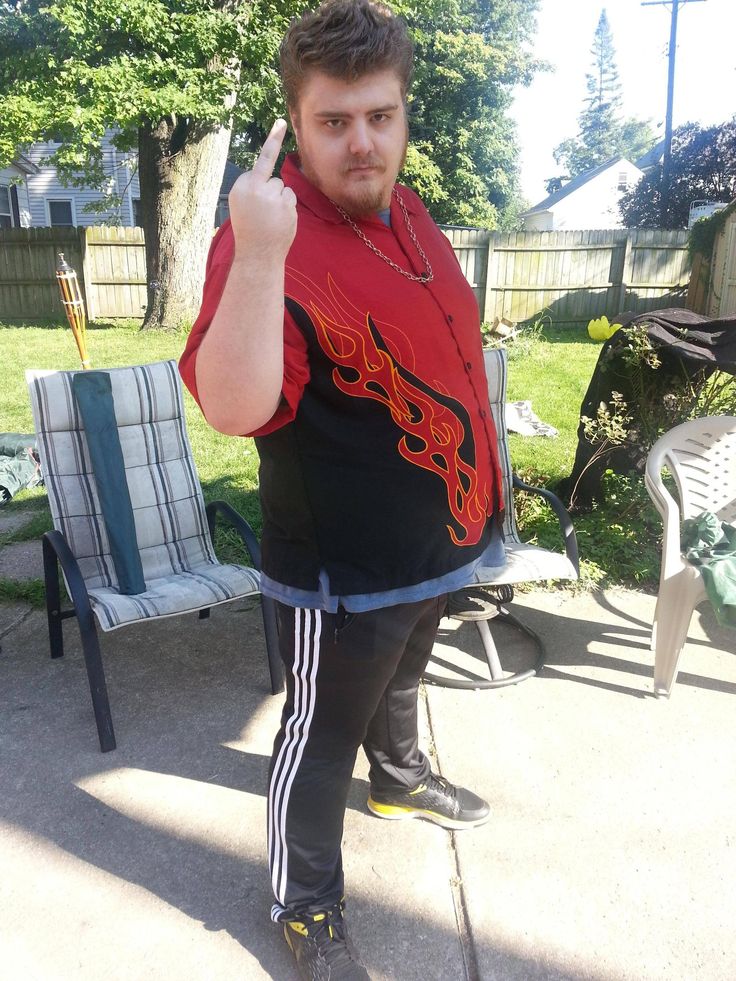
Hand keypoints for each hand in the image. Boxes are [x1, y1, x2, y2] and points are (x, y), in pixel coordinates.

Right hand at [228, 118, 296, 260]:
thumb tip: (272, 179)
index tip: (282, 122)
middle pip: (273, 179)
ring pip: (283, 188)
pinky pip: (290, 198)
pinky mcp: (286, 206)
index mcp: (242, 185)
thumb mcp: (242, 204)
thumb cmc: (248, 229)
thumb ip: (253, 187)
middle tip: (262, 214)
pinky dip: (287, 208)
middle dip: (270, 193)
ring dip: (279, 201)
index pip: (262, 160)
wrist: (256, 255)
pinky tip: (278, 222)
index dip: (274, 139)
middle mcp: (256, 188)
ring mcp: (273, 197)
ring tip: (270, 219)